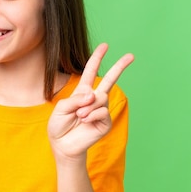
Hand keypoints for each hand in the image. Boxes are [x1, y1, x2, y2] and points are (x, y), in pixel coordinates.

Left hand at [48, 43, 133, 161]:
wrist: (62, 145)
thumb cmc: (59, 126)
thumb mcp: (61, 108)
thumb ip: (76, 99)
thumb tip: (94, 96)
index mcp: (82, 92)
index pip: (91, 72)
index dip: (96, 58)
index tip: (105, 46)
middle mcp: (94, 99)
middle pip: (109, 80)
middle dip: (119, 67)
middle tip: (131, 55)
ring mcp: (101, 111)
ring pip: (101, 98)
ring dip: (87, 107)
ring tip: (79, 116)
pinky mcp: (105, 122)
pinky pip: (102, 112)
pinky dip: (91, 115)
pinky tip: (84, 121)